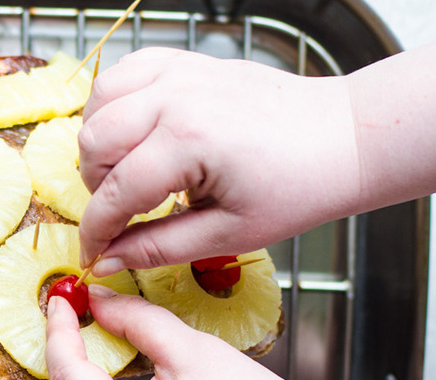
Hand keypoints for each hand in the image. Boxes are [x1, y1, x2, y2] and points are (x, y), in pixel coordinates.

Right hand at [78, 48, 359, 275]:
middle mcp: (176, 97)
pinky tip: (135, 131)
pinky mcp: (185, 62)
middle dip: (96, 187)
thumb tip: (108, 261)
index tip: (95, 254)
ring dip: (100, 143)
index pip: (114, 193)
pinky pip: (124, 72)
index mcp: (189, 141)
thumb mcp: (228, 233)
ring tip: (128, 172)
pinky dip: (115, 103)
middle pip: (93, 143)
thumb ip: (158, 248)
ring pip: (98, 103)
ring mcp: (179, 73)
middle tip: (122, 212)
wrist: (341, 138)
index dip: (97, 232)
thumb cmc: (298, 185)